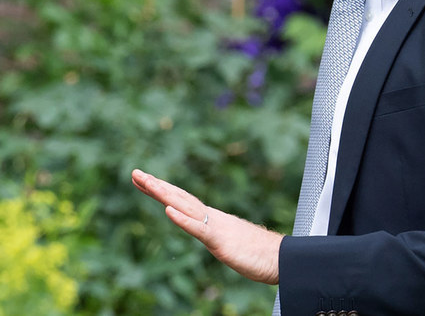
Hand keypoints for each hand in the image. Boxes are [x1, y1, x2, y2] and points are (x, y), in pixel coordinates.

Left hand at [131, 168, 282, 284]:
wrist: (281, 258)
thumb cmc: (259, 253)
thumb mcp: (230, 242)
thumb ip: (218, 233)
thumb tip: (210, 230)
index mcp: (212, 219)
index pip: (182, 201)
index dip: (162, 189)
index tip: (143, 180)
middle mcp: (212, 218)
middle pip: (180, 198)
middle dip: (156, 185)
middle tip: (135, 172)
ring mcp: (217, 227)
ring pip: (186, 207)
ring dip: (165, 195)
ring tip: (146, 183)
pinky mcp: (221, 241)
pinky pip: (199, 229)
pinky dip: (183, 219)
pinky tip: (168, 211)